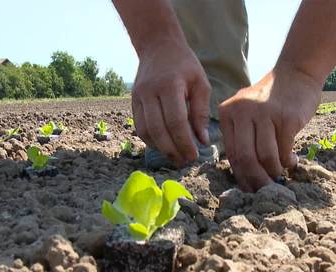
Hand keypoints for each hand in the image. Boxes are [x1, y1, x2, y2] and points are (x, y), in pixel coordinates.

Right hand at [132, 39, 210, 167]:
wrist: (158, 46)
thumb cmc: (184, 65)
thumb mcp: (200, 83)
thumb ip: (201, 112)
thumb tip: (203, 140)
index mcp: (170, 85)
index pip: (175, 121)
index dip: (184, 142)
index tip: (194, 155)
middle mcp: (150, 92)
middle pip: (158, 130)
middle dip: (173, 150)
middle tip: (186, 161)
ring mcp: (138, 97)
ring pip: (145, 131)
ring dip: (160, 148)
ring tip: (176, 157)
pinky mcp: (133, 102)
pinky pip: (139, 127)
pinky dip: (151, 141)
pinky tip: (164, 146)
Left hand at [219, 65, 321, 191]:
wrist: (297, 73)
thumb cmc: (271, 99)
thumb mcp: (247, 111)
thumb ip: (242, 136)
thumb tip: (244, 175)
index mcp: (228, 112)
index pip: (232, 152)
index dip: (241, 175)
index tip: (248, 189)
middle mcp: (243, 111)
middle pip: (246, 157)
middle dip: (256, 179)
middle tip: (265, 190)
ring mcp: (265, 113)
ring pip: (266, 156)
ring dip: (273, 172)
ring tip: (279, 175)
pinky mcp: (287, 117)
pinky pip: (284, 150)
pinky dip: (288, 161)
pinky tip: (292, 162)